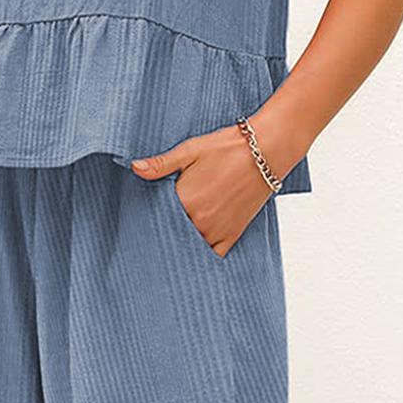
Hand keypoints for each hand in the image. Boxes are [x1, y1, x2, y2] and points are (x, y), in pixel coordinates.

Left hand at [128, 124, 276, 255]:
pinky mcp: (233, 235)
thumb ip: (161, 164)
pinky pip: (214, 255)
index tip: (139, 221)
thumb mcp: (190, 150)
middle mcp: (200, 221)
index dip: (148, 218)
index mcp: (186, 201)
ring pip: (190, 248)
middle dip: (163, 234)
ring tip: (172, 241)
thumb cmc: (228, 147)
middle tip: (152, 235)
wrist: (267, 151)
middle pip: (171, 236)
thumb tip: (135, 168)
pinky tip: (195, 250)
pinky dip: (204, 254)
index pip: (156, 219)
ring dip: (182, 244)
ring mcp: (218, 231)